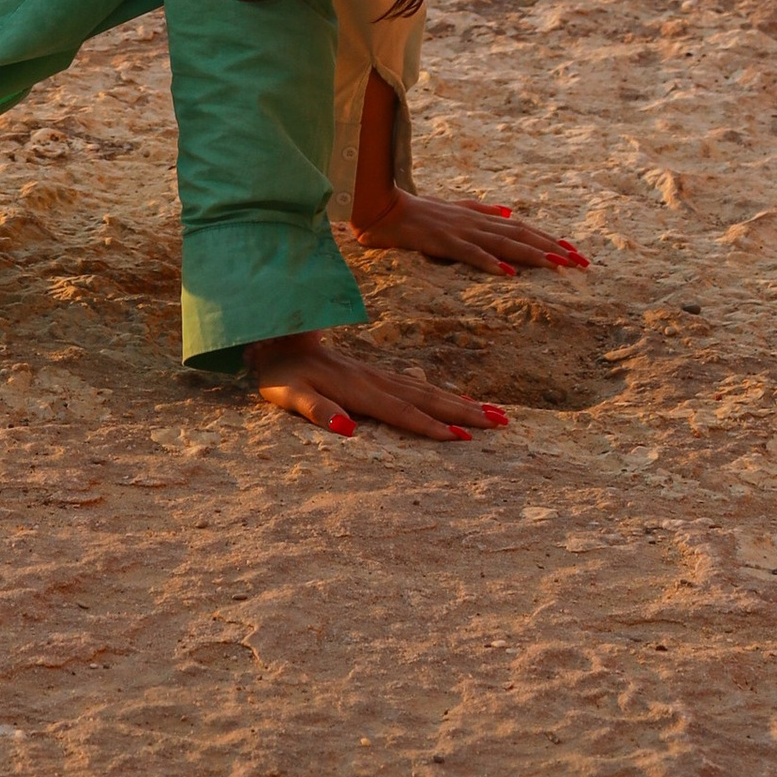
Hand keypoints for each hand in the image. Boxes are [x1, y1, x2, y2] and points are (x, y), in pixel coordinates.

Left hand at [239, 329, 510, 444]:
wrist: (276, 339)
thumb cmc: (281, 376)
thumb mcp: (288, 395)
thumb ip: (316, 410)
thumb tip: (346, 429)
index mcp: (357, 389)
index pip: (400, 412)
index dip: (430, 426)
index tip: (462, 438)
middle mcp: (374, 381)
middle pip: (425, 398)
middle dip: (464, 412)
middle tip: (501, 423)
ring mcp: (377, 375)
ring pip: (426, 391)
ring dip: (460, 403)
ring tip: (494, 414)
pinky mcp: (375, 375)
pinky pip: (416, 387)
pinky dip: (441, 395)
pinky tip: (457, 401)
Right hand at [348, 192, 588, 275]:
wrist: (383, 209)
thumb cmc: (418, 211)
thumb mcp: (456, 209)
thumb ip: (483, 210)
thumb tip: (511, 212)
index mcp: (480, 218)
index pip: (523, 228)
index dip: (550, 238)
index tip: (575, 252)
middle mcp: (476, 222)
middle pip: (521, 235)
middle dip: (553, 248)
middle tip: (581, 262)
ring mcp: (461, 231)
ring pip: (503, 243)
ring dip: (532, 254)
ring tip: (558, 265)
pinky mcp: (443, 241)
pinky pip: (470, 253)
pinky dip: (490, 262)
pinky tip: (508, 273)